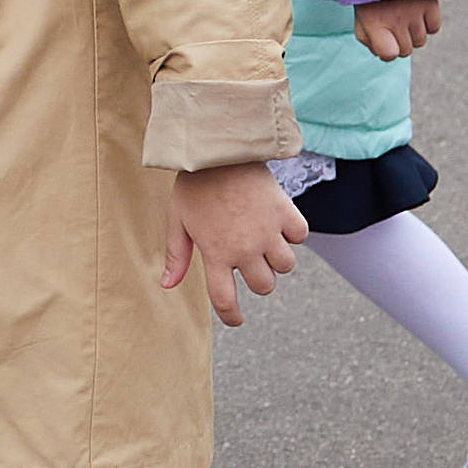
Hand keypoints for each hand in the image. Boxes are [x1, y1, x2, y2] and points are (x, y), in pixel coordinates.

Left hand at [163, 161, 306, 327]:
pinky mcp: (284, 211)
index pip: (225, 300)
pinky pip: (300, 236)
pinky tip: (279, 222)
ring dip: (278, 259)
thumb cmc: (194, 185)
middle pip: (264, 286)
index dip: (231, 316)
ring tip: (266, 241)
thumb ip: (176, 255)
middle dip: (259, 281)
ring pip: (286, 266)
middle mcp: (244, 248)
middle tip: (251, 262)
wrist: (218, 149)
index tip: (236, 319)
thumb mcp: (177, 220)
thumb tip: (167, 285)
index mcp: (215, 253)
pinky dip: (293, 233)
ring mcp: (266, 231)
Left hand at [355, 0, 441, 61]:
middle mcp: (395, 20)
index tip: (384, 40)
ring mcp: (414, 12)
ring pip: (420, 41)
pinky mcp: (430, 3)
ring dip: (413, 32)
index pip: (389, 55)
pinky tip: (417, 11)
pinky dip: (428, 23)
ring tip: (404, 15)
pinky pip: (434, 28)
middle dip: (399, 41)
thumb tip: (385, 55)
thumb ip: (368, 39)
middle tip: (393, 23)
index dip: (388, 51)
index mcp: (374, 23)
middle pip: (406, 51)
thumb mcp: (360, 15)